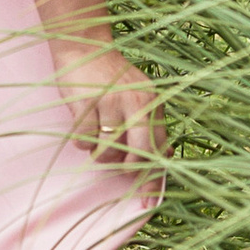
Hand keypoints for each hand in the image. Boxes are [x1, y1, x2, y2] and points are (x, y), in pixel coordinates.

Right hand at [50, 34, 162, 174]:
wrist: (83, 47)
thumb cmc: (112, 79)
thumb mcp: (139, 96)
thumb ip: (152, 125)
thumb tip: (167, 156)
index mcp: (152, 102)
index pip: (158, 148)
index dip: (152, 178)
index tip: (148, 202)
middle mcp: (135, 102)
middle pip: (138, 155)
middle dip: (127, 168)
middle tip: (118, 166)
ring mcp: (109, 102)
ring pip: (106, 152)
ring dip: (99, 152)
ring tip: (97, 134)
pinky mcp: (84, 103)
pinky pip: (83, 140)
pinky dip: (82, 140)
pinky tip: (84, 122)